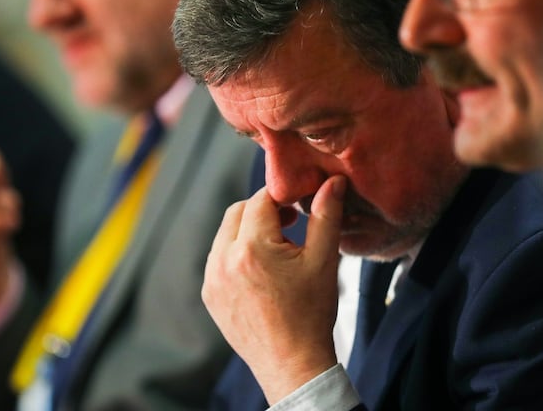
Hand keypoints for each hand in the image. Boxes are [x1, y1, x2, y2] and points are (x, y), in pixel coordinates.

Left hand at [203, 175, 345, 403]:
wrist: (292, 362)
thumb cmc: (311, 313)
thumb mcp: (323, 260)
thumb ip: (326, 215)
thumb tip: (332, 181)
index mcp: (251, 248)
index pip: (260, 200)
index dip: (281, 197)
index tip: (299, 207)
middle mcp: (223, 261)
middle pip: (237, 212)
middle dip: (262, 211)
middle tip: (290, 224)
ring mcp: (212, 279)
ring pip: (225, 235)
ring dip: (248, 232)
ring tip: (278, 250)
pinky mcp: (209, 295)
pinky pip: (219, 259)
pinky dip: (237, 254)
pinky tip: (262, 271)